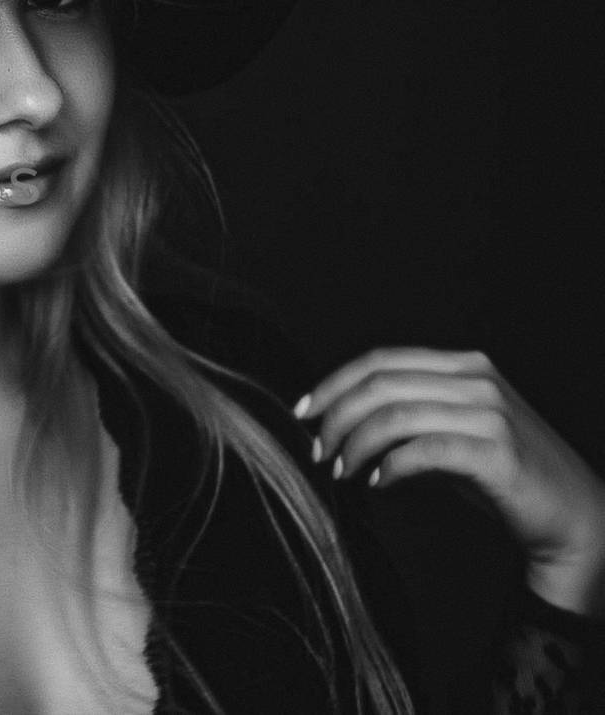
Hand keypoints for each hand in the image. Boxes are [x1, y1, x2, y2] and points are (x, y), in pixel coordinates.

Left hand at [298, 347, 604, 616]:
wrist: (572, 515)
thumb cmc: (501, 475)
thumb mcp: (450, 432)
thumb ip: (406, 416)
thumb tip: (337, 422)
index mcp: (464, 365)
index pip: (380, 360)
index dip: (334, 383)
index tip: (303, 412)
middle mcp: (477, 380)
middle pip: (380, 384)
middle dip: (336, 417)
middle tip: (318, 451)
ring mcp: (490, 413)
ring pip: (395, 416)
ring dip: (356, 446)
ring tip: (342, 471)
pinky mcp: (497, 451)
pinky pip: (424, 451)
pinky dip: (391, 467)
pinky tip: (379, 483)